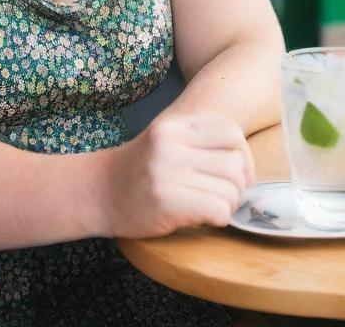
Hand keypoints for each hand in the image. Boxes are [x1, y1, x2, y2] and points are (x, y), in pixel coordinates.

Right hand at [100, 114, 255, 238]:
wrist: (97, 191)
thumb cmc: (138, 169)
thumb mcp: (165, 141)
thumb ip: (199, 143)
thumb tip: (246, 165)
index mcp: (175, 126)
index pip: (231, 132)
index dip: (244, 156)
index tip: (239, 174)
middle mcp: (171, 144)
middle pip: (235, 163)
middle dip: (239, 185)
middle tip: (224, 196)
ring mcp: (168, 171)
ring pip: (230, 188)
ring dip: (229, 204)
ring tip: (212, 207)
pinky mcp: (166, 201)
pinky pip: (218, 209)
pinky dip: (219, 218)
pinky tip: (205, 218)